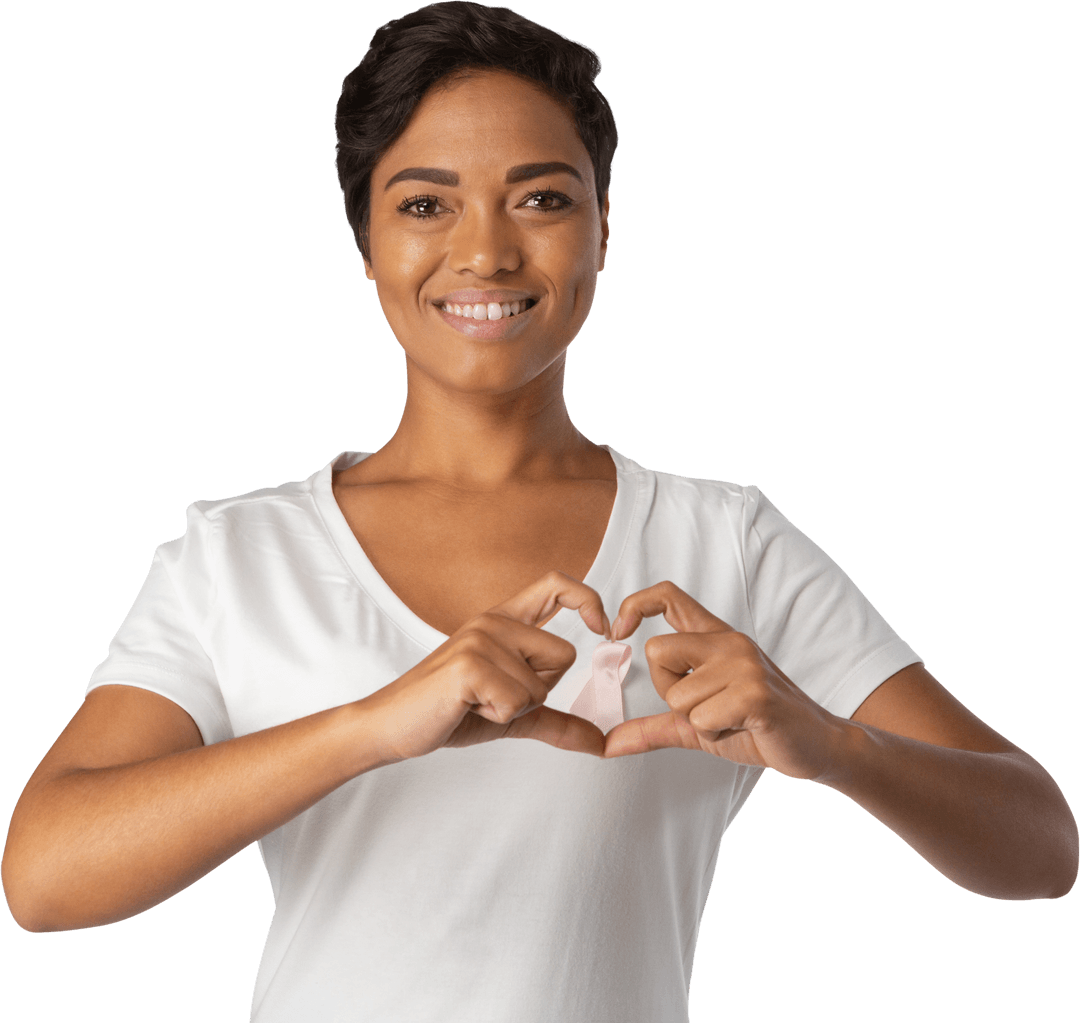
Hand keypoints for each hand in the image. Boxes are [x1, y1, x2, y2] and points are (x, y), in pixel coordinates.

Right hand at [360, 571, 610, 763]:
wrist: (393, 725)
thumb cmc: (448, 711)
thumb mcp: (511, 713)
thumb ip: (555, 721)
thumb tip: (600, 741)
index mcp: (503, 621)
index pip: (555, 585)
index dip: (588, 599)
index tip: (602, 628)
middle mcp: (493, 621)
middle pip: (563, 656)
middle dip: (539, 690)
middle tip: (494, 695)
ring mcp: (480, 640)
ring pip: (541, 686)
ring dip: (515, 709)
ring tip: (476, 701)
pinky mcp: (470, 665)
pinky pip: (518, 703)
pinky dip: (498, 717)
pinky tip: (467, 707)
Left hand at [603, 581, 847, 780]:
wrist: (818, 745)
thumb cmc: (757, 727)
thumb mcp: (698, 723)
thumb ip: (653, 726)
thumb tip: (606, 744)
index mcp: (715, 638)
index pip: (667, 595)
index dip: (634, 605)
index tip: (618, 633)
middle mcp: (728, 641)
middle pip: (657, 651)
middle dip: (669, 691)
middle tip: (704, 708)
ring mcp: (743, 664)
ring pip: (678, 695)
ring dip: (699, 721)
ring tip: (732, 719)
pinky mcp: (755, 693)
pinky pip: (701, 718)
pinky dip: (716, 733)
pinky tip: (744, 727)